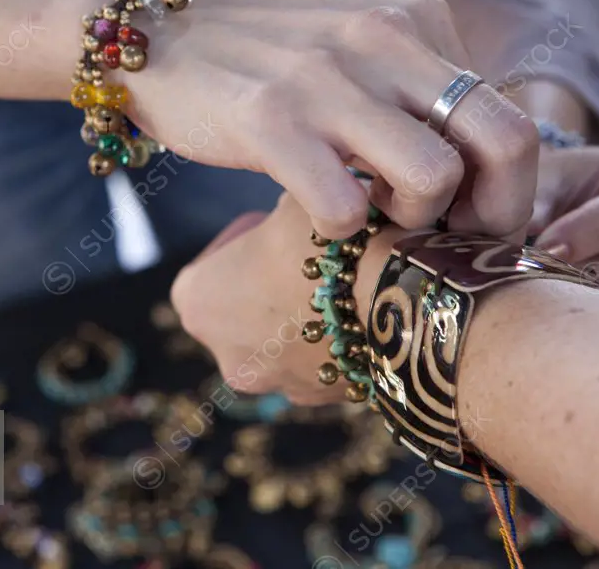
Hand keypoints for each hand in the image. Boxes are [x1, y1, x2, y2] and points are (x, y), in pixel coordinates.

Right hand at [123, 0, 538, 238]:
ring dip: (413, 221)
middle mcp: (382, 41)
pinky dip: (341, 231)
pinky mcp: (269, 121)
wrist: (163, 34)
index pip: (510, 120)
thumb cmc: (270, 63)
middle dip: (495, 214)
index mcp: (416, 23)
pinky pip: (345, 208)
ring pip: (433, 177)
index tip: (473, 223)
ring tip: (375, 215)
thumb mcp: (357, 53)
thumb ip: (417, 93)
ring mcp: (326, 80)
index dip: (507, 192)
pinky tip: (319, 214)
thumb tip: (478, 172)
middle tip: (454, 243)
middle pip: (505, 142)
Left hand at [170, 193, 404, 405]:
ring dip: (303, 315)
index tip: (269, 230)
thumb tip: (299, 197)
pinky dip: (333, 340)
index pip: (203, 271)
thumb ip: (280, 205)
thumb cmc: (333, 243)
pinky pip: (319, 363)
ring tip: (343, 281)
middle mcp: (225, 355)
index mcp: (198, 303)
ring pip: (282, 341)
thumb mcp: (295, 200)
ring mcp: (274, 385)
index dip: (239, 243)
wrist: (400, 301)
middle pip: (241, 311)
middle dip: (270, 284)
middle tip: (308, 256)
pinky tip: (362, 308)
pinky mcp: (320, 400)